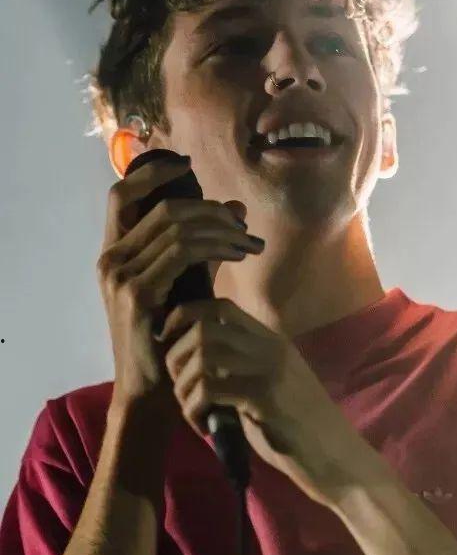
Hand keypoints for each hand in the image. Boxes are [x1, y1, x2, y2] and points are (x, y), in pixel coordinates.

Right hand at [96, 150, 263, 418]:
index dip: (152, 172)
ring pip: (178, 227)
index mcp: (112, 254)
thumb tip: (235, 210)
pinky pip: (183, 252)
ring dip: (221, 228)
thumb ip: (203, 247)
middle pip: (163, 208)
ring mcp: (120, 276)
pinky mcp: (138, 293)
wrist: (151, 391)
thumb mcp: (183, 286)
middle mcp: (110, 260)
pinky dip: (216, 246)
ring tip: (249, 241)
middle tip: (243, 222)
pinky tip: (238, 254)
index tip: (187, 163)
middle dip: (209, 208)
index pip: (120, 195)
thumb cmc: (167, 340)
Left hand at [156, 297, 374, 508]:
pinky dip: (194, 409)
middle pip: (203, 327)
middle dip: (176, 356)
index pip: (219, 306)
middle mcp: (269, 347)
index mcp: (270, 341)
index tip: (170, 343)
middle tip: (179, 388)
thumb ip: (238, 372)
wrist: (337, 459)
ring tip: (191, 411)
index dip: (185, 317)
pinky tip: (203, 429)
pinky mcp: (264, 398)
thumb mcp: (267, 389)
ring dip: (183, 386)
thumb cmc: (300, 430)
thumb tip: (194, 368)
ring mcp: (268, 370)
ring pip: (202, 356)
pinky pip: (209, 389)